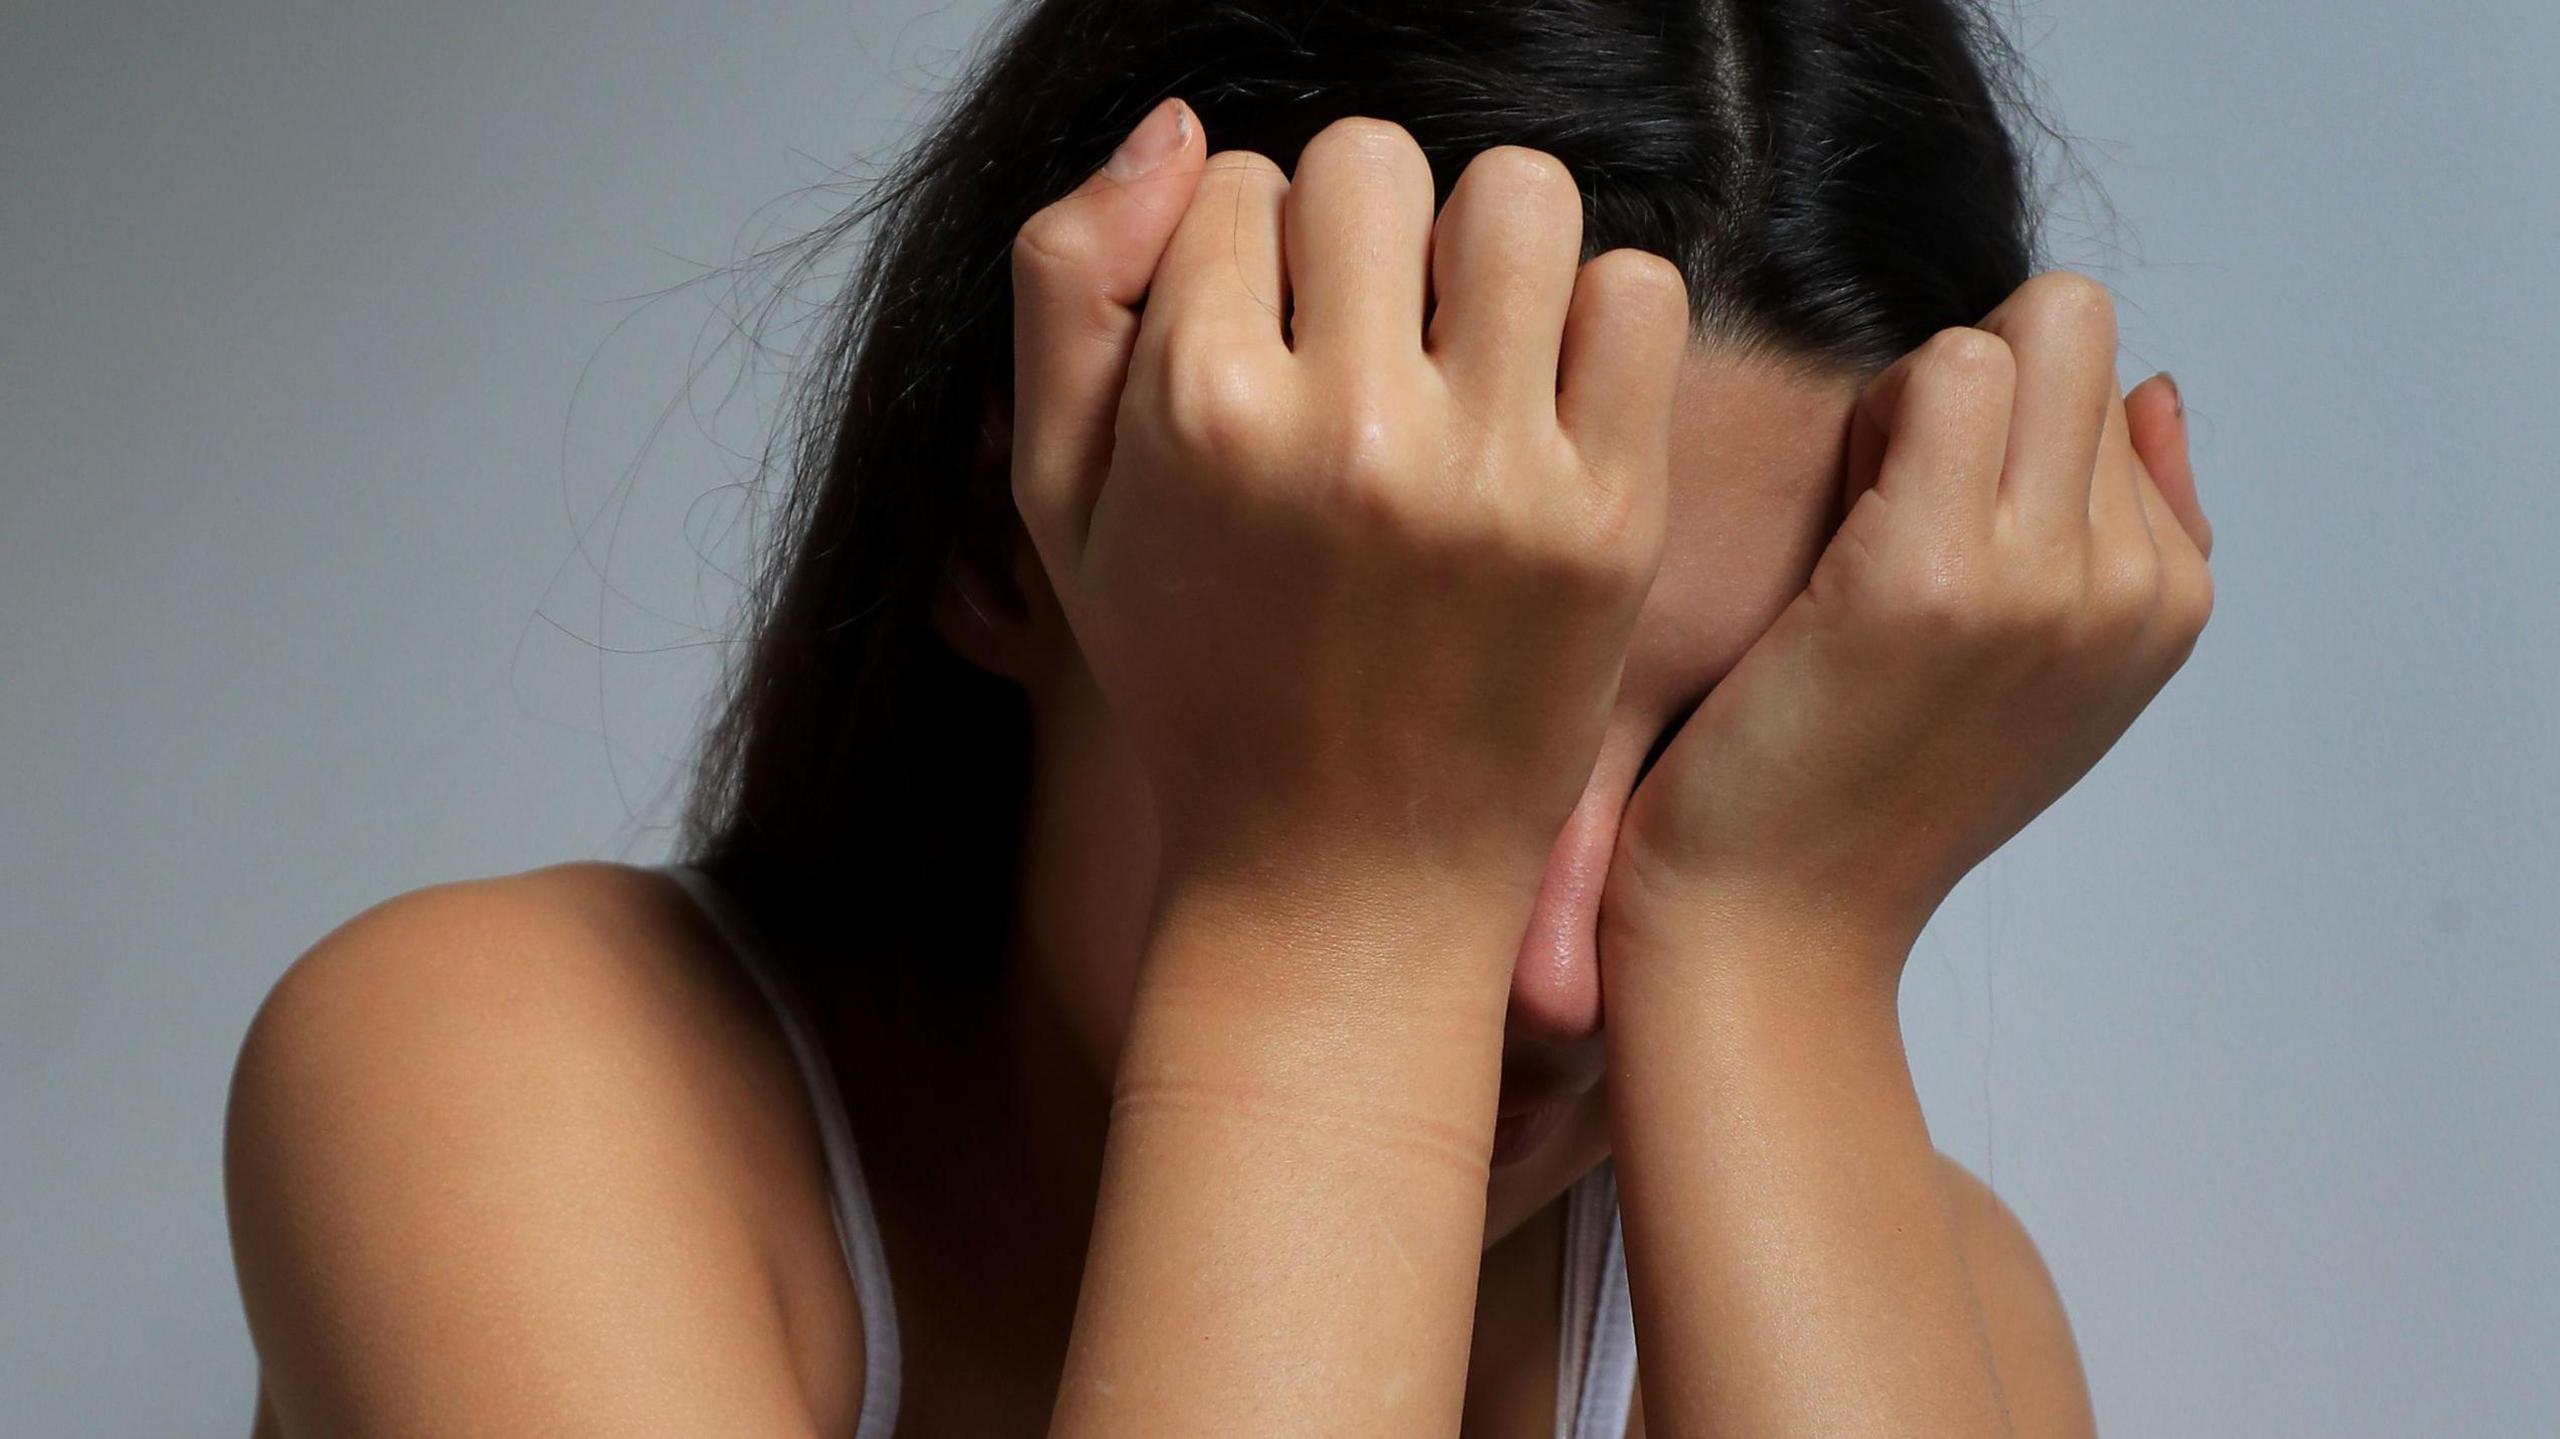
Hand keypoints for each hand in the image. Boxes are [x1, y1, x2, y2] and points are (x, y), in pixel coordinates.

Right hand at [1010, 111, 1691, 926]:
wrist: (1338, 876)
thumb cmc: (1195, 683)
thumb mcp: (1061, 506)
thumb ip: (1064, 291)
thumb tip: (1179, 127)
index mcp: (1199, 413)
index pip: (1240, 182)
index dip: (1246, 255)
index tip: (1257, 351)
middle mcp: (1351, 431)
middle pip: (1371, 158)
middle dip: (1357, 225)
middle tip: (1358, 333)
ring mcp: (1493, 475)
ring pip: (1519, 195)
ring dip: (1483, 243)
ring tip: (1457, 338)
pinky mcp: (1609, 517)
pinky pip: (1638, 295)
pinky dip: (1596, 318)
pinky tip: (1539, 394)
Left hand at [1604, 271, 2215, 968]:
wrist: (1769, 929)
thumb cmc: (1865, 794)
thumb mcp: (2041, 680)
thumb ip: (2123, 535)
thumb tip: (2156, 388)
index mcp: (2167, 602)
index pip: (2109, 385)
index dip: (2000, 427)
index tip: (1932, 531)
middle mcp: (2130, 587)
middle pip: (2074, 334)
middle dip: (1975, 376)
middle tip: (1887, 494)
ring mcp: (2046, 578)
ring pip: (2019, 336)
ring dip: (1916, 390)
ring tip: (1854, 515)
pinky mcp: (1931, 573)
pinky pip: (1945, 370)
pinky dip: (1869, 411)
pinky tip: (1819, 522)